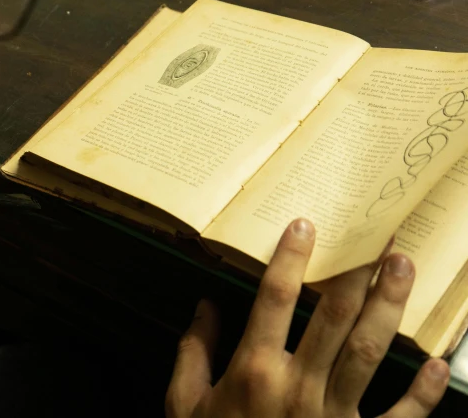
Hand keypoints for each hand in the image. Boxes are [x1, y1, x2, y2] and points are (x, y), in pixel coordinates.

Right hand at [167, 219, 449, 417]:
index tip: (305, 225)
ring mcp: (334, 415)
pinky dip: (423, 394)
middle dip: (356, 273)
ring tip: (403, 269)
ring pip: (369, 353)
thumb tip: (204, 306)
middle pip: (335, 318)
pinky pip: (399, 417)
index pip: (274, 300)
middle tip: (376, 236)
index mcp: (254, 371)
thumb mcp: (185, 404)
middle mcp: (298, 386)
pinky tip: (436, 364)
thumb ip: (193, 352)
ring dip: (389, 308)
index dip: (290, 259)